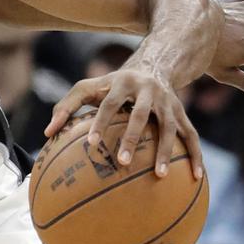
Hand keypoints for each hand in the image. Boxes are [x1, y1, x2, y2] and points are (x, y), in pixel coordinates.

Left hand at [45, 67, 201, 179]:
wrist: (153, 65)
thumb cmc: (111, 85)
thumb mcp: (87, 88)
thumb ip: (65, 107)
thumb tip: (47, 133)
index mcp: (122, 82)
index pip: (110, 104)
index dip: (101, 123)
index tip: (91, 145)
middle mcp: (147, 90)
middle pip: (141, 115)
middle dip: (133, 138)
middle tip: (124, 163)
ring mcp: (168, 102)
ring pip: (170, 126)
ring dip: (166, 150)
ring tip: (159, 175)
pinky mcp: (183, 112)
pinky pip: (192, 135)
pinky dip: (196, 156)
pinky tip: (195, 178)